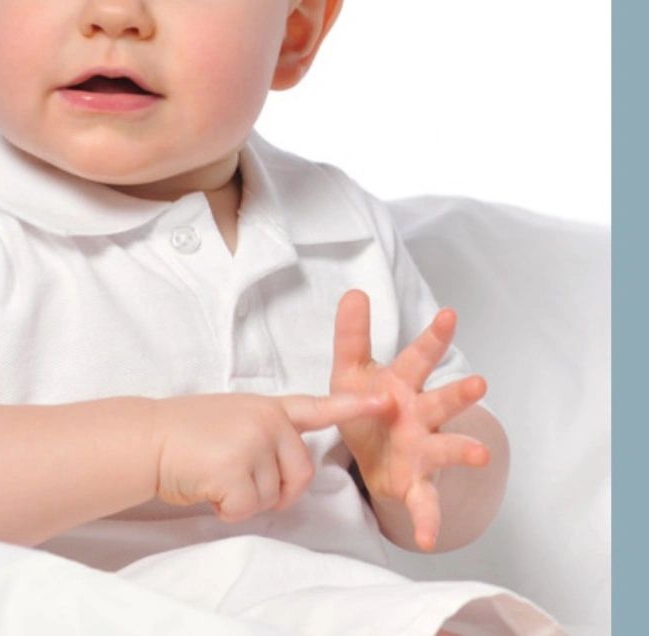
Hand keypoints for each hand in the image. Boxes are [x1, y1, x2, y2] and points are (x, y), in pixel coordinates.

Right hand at [151, 391, 388, 523]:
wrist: (148, 437)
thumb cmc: (184, 432)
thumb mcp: (232, 417)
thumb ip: (264, 434)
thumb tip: (283, 469)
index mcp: (267, 407)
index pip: (316, 407)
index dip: (353, 405)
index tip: (386, 400)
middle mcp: (267, 421)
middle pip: (300, 474)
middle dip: (275, 491)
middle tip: (237, 478)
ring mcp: (253, 442)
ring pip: (272, 496)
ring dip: (243, 498)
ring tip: (213, 473)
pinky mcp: (237, 469)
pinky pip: (247, 509)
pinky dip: (226, 508)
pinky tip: (206, 485)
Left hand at [330, 289, 489, 550]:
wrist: (370, 454)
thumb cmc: (367, 404)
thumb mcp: (350, 369)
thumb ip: (352, 334)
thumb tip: (354, 291)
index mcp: (403, 384)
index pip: (419, 356)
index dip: (433, 335)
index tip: (449, 313)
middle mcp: (421, 415)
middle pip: (442, 401)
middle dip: (459, 393)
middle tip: (477, 384)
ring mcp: (423, 449)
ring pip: (445, 448)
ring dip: (462, 451)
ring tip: (479, 454)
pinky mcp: (415, 482)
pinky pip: (424, 503)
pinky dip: (427, 519)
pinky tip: (426, 537)